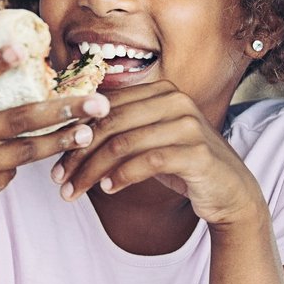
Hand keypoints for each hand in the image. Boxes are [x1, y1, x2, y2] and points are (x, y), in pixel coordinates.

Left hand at [50, 79, 266, 225]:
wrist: (229, 191)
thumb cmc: (180, 164)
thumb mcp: (145, 142)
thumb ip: (116, 131)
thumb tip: (64, 135)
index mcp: (159, 91)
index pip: (104, 109)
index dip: (74, 136)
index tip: (54, 163)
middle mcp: (175, 100)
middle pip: (109, 124)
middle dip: (77, 155)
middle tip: (58, 181)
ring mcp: (188, 124)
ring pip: (123, 144)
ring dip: (92, 171)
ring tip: (74, 192)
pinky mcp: (197, 152)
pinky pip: (147, 162)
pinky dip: (121, 176)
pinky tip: (108, 189)